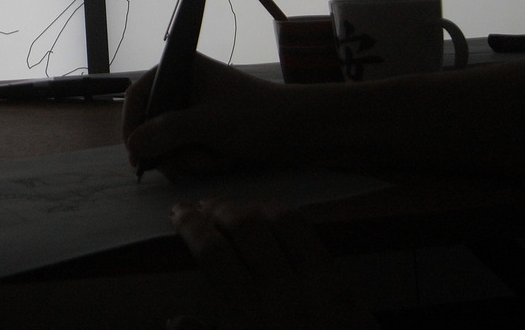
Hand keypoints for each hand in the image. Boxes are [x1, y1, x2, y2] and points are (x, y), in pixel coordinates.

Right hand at [122, 54, 292, 176]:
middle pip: (152, 125)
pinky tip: (225, 161)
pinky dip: (202, 162)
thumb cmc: (257, 116)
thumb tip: (133, 145)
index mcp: (181, 69)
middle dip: (172, 151)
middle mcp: (184, 88)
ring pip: (170, 144)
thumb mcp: (210, 123)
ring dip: (190, 160)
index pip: (139, 95)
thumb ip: (168, 132)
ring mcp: (196, 111)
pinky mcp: (208, 131)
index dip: (132, 126)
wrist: (304, 130)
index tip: (136, 157)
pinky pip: (188, 152)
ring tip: (218, 160)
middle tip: (192, 164)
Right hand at [168, 198, 377, 329]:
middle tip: (201, 207)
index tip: (178, 214)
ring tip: (234, 206)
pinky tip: (273, 218)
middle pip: (244, 227)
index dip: (191, 226)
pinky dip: (287, 218)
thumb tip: (178, 321)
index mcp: (250, 322)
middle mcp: (284, 299)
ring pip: (282, 221)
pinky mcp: (346, 290)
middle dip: (217, 208)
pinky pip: (313, 238)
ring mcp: (320, 290)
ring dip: (251, 206)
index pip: (214, 254)